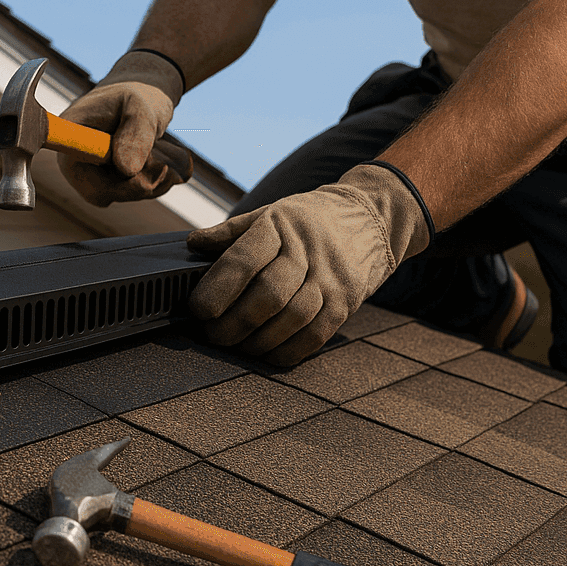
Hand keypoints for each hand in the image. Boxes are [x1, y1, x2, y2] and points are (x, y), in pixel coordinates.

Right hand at [59, 51, 190, 206]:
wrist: (143, 97)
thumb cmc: (137, 94)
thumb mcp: (141, 106)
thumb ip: (136, 134)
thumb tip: (127, 171)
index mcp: (70, 139)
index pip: (83, 179)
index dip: (113, 184)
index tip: (138, 170)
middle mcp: (75, 161)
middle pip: (104, 193)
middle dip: (140, 183)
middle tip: (164, 164)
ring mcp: (92, 173)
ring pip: (123, 195)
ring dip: (152, 181)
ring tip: (165, 156)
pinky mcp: (109, 181)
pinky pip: (133, 193)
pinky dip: (154, 182)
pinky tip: (162, 162)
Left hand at [186, 163, 431, 365]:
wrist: (372, 218)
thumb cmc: (309, 220)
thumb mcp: (271, 212)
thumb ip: (231, 231)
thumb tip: (194, 242)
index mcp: (280, 225)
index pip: (244, 260)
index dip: (218, 289)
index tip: (198, 309)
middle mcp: (307, 252)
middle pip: (268, 295)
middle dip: (234, 323)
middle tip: (213, 334)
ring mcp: (330, 279)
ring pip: (293, 318)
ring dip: (259, 341)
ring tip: (237, 346)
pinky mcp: (346, 303)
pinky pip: (316, 335)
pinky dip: (288, 351)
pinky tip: (267, 353)